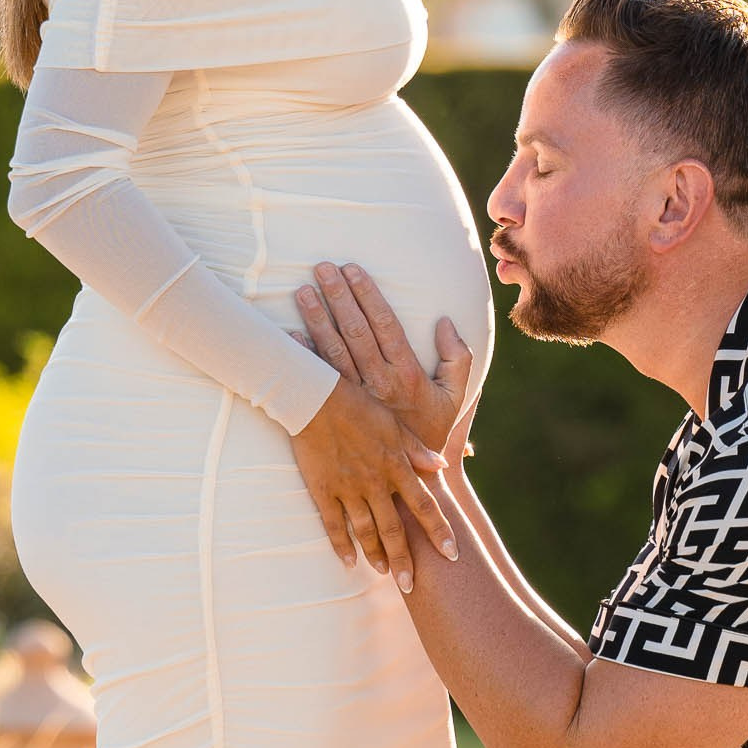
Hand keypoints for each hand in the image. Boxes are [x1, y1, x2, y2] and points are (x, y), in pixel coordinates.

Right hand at [288, 374, 457, 591]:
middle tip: (412, 585)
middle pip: (394, 529)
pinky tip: (348, 563)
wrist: (315, 398)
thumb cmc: (358, 405)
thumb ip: (418, 450)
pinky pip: (333, 524)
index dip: (439, 531)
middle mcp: (375, 483)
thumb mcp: (395, 424)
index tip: (452, 555)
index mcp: (396, 466)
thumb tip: (443, 467)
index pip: (424, 505)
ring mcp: (348, 489)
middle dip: (404, 559)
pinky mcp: (323, 490)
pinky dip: (341, 545)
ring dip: (376, 555)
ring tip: (385, 574)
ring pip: (365, 531)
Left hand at [297, 264, 473, 455]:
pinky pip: (318, 380)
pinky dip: (303, 356)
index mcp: (406, 374)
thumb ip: (458, 359)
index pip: (384, 323)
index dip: (367, 294)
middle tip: (322, 268)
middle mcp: (378, 383)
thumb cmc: (433, 432)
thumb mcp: (455, 398)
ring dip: (316, 319)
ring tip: (303, 291)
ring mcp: (355, 399)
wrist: (412, 479)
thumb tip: (446, 323)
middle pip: (354, 330)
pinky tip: (289, 334)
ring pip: (332, 351)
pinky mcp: (339, 412)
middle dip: (337, 296)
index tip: (353, 269)